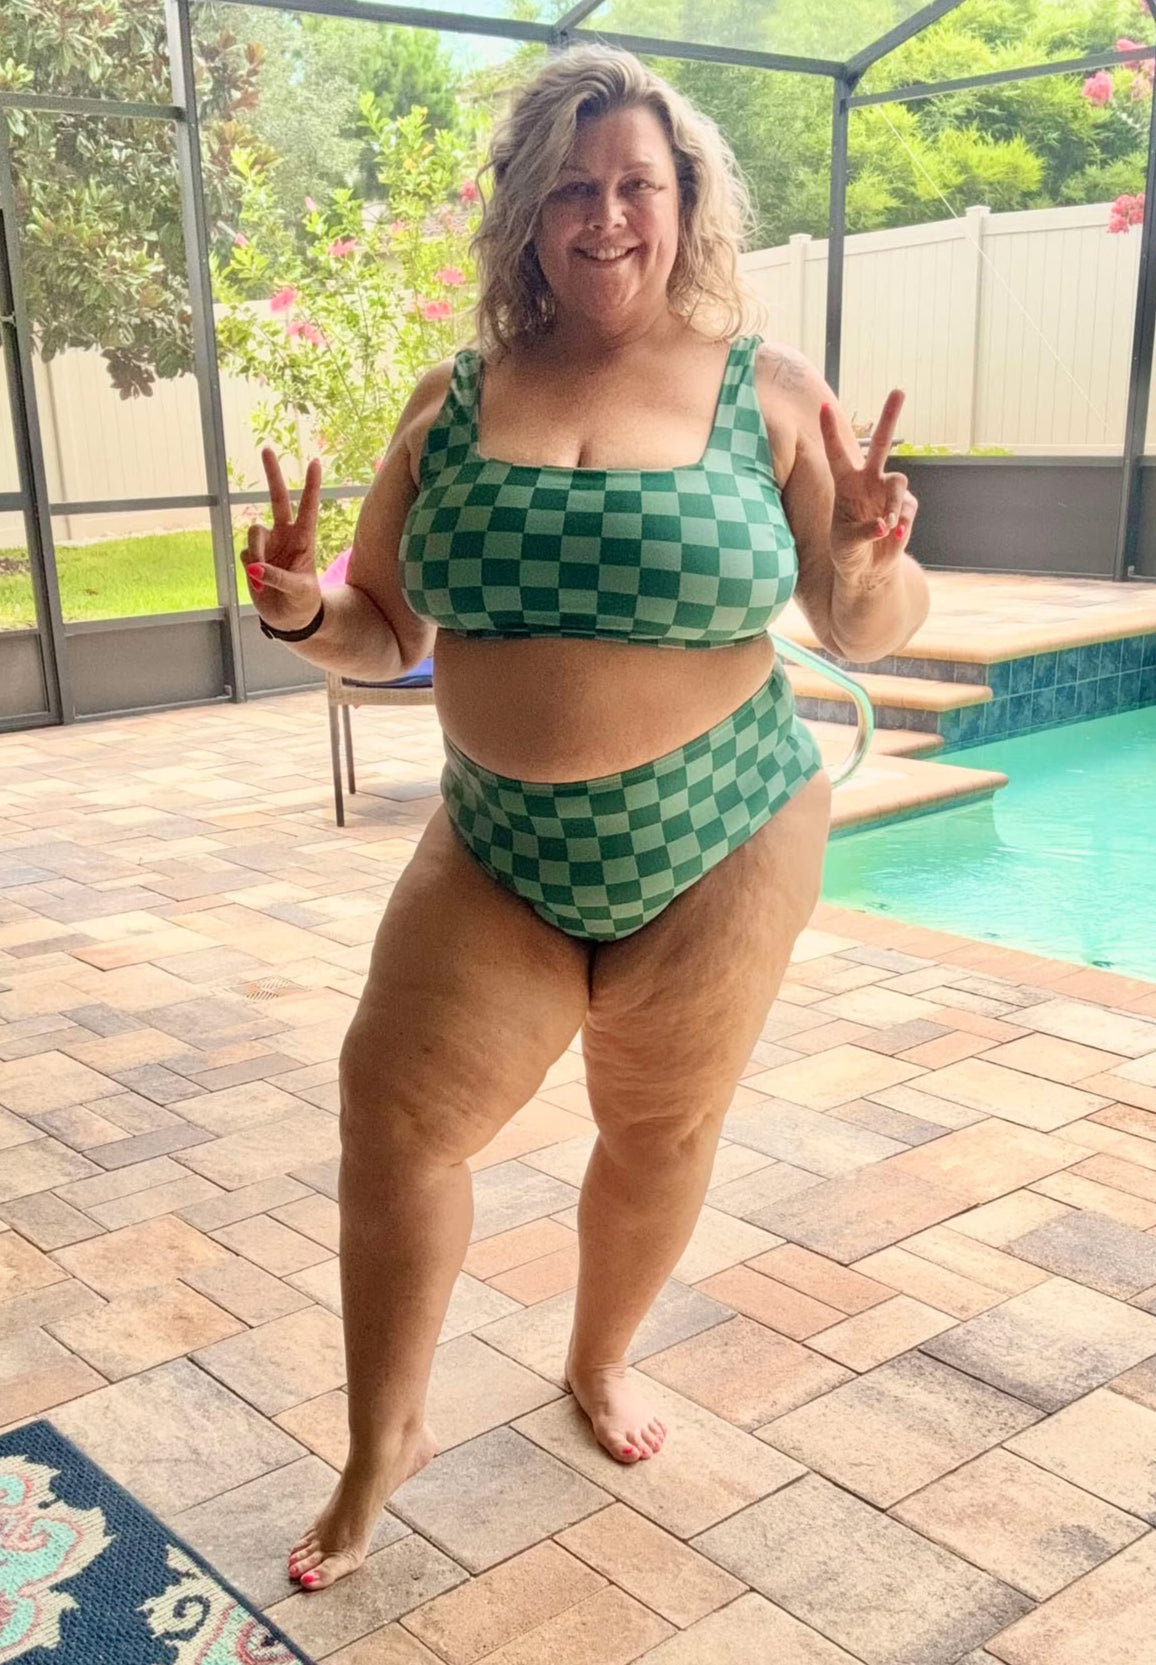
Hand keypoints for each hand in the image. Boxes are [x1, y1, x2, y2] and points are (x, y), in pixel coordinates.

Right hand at [241, 448, 323, 630]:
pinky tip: (258, 580)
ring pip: (254, 532)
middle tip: (267, 448)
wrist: (290, 619)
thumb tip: (254, 567)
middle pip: (277, 499)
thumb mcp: (297, 591)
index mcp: (304, 539)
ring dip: (255, 549)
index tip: (315, 461)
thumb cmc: (303, 602)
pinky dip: (250, 567)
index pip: (308, 508)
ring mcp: (268, 545)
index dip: (310, 486)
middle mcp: (285, 536)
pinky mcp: (253, 557)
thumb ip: (277, 577)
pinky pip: (245, 554)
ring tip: (262, 574)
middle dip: (272, 474)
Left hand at [819, 390, 918, 582]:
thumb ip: (862, 531)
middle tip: (898, 390)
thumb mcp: (845, 545)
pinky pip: (907, 509)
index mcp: (846, 484)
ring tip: (886, 527)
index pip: (837, 453)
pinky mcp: (905, 509)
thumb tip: (885, 524)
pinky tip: (893, 535)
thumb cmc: (847, 552)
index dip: (831, 431)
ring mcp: (887, 493)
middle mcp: (868, 482)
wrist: (867, 570)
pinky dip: (900, 524)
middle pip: (880, 444)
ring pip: (899, 481)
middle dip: (890, 417)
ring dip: (893, 504)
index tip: (824, 406)